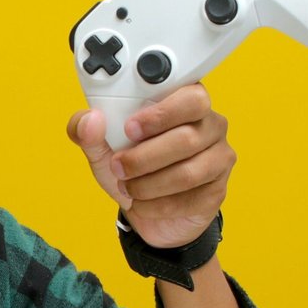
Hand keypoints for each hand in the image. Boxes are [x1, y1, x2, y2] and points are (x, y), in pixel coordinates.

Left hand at [67, 84, 234, 248]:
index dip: (161, 114)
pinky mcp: (217, 191)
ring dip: (148, 185)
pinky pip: (190, 200)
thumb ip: (88, 131)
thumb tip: (90, 120)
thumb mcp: (102, 149)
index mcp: (186, 103)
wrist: (147, 210)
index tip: (129, 128)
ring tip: (127, 187)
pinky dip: (156, 205)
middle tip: (119, 166)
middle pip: (188, 138)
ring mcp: (219, 159)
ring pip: (188, 173)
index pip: (191, 97)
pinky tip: (143, 203)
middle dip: (144, 157)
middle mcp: (210, 126)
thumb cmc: (132, 168)